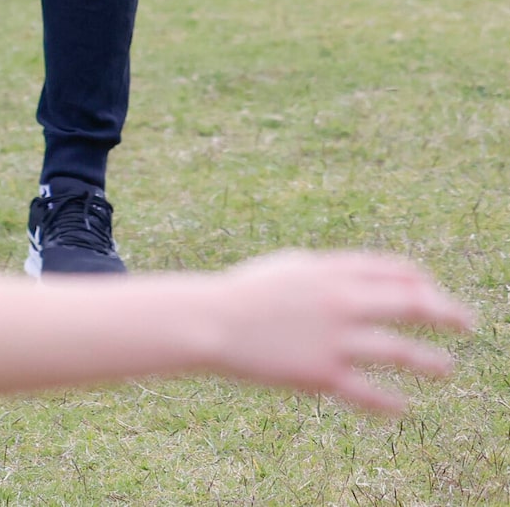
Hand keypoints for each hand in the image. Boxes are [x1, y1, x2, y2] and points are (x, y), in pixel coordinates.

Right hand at [205, 251, 471, 413]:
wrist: (208, 321)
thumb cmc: (245, 293)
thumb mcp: (288, 268)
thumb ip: (329, 271)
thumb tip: (364, 279)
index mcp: (332, 271)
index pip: (398, 271)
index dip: (424, 282)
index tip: (434, 295)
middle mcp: (341, 302)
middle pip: (413, 305)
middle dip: (447, 314)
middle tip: (466, 324)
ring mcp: (334, 339)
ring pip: (401, 351)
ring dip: (430, 362)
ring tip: (445, 369)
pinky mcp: (321, 374)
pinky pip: (368, 392)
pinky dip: (389, 402)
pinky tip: (403, 408)